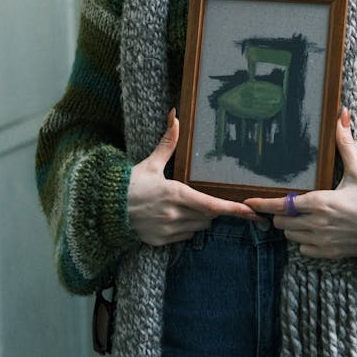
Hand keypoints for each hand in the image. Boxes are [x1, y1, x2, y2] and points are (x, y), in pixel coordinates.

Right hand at [127, 109, 259, 245]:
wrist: (106, 208)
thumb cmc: (130, 184)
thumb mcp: (151, 163)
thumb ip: (168, 142)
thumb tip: (175, 115)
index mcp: (176, 194)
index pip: (212, 205)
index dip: (233, 209)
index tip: (250, 211)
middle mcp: (175, 214)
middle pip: (208, 216)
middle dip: (210, 208)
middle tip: (200, 197)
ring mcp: (168, 230)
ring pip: (198, 227)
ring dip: (198, 218)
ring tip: (181, 206)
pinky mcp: (161, 241)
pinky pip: (185, 237)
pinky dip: (185, 228)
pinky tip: (171, 217)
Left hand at [244, 109, 356, 258]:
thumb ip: (345, 144)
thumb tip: (342, 114)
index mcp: (319, 201)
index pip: (281, 204)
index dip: (262, 204)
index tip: (248, 202)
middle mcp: (316, 223)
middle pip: (282, 221)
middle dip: (283, 213)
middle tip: (293, 205)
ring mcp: (322, 240)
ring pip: (291, 236)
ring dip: (293, 227)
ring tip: (305, 217)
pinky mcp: (329, 253)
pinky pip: (304, 250)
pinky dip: (305, 242)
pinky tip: (316, 232)